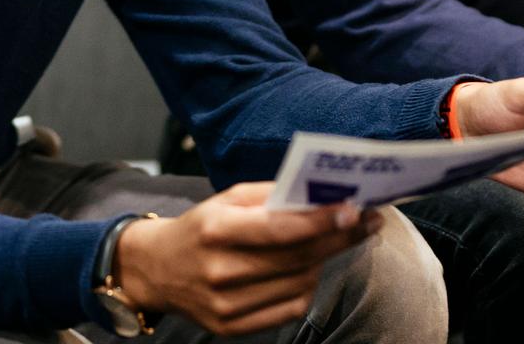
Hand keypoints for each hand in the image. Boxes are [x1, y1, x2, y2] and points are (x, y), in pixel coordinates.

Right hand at [116, 183, 378, 334]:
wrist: (156, 269)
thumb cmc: (199, 227)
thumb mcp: (224, 200)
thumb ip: (269, 196)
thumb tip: (319, 196)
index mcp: (214, 230)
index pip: (278, 229)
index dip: (320, 222)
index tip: (354, 209)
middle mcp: (219, 270)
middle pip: (295, 258)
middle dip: (338, 238)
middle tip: (367, 221)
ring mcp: (225, 304)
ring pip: (298, 284)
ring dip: (322, 261)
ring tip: (331, 241)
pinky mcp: (231, 327)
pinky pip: (289, 310)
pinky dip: (306, 287)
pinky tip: (306, 269)